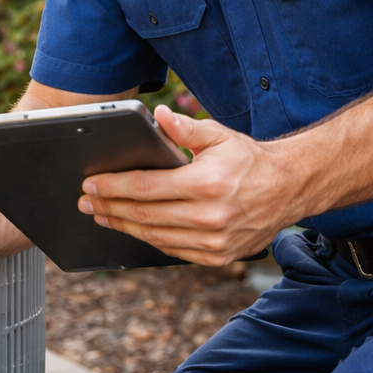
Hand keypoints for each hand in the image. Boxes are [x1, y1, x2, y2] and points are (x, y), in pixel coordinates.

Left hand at [78, 105, 289, 266]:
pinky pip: (172, 250)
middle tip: (85, 202)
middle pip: (143, 216)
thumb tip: (156, 116)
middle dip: (109, 207)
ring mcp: (214, 242)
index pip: (144, 188)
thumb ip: (184, 128)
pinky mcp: (217, 257)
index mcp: (205, 184)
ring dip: (122, 227)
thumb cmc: (249, 159)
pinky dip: (148, 239)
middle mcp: (209, 217)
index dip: (112, 187)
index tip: (90, 184)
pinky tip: (132, 228)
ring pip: (154, 237)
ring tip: (101, 215)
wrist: (287, 188)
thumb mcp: (218, 136)